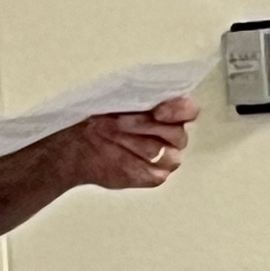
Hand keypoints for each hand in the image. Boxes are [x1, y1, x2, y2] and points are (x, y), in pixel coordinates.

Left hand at [58, 95, 199, 190]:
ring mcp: (165, 158)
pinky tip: (119, 157)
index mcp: (170, 111)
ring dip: (140, 145)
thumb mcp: (117, 96)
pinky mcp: (154, 176)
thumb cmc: (100, 115)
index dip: (178, 111)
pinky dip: (137, 164)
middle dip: (147, 127)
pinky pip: (157, 174)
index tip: (157, 112)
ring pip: (170, 156)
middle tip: (119, 122)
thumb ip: (140, 94)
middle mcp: (172, 135)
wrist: (79, 142)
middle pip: (178, 135)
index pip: (189, 110)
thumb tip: (150, 94)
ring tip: (113, 137)